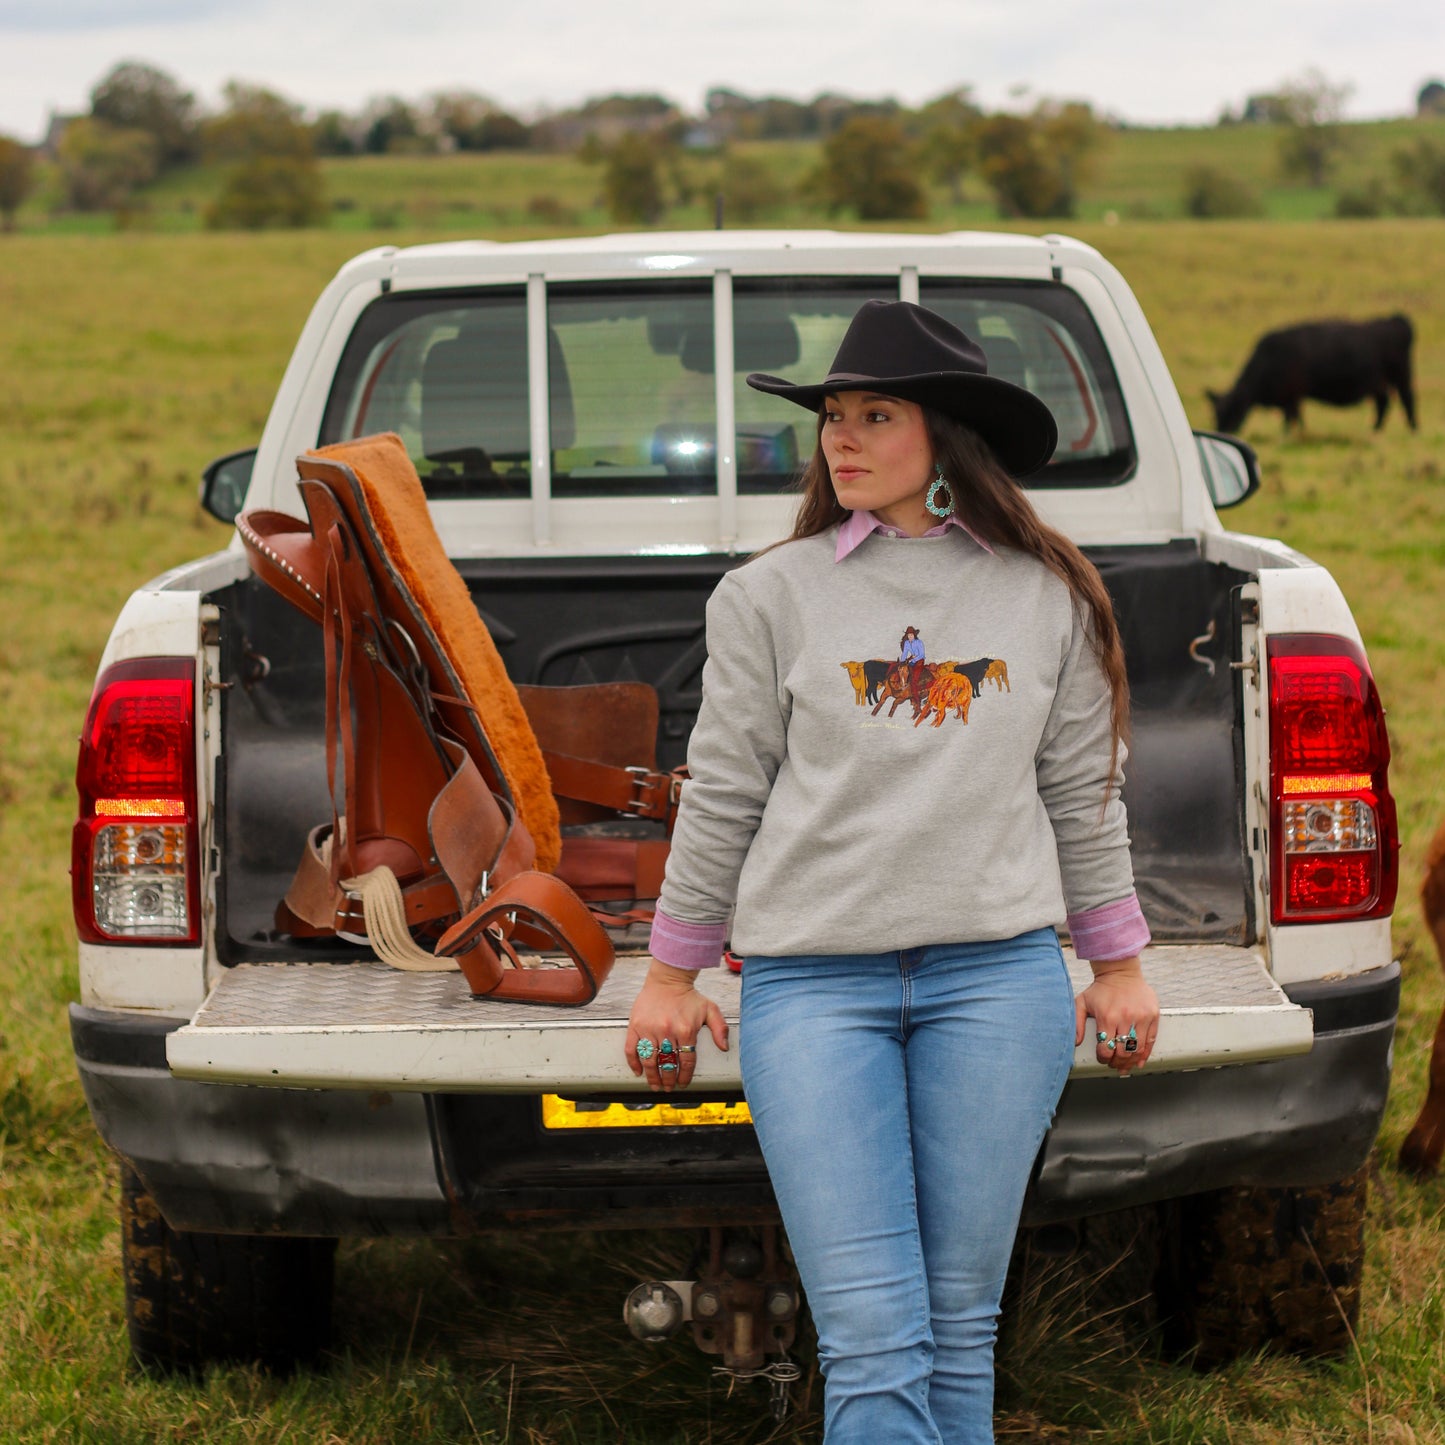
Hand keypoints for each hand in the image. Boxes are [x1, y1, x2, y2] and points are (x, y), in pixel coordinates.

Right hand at [625, 957, 729, 1091]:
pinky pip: (632, 1049)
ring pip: (650, 1060)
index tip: (683, 1084)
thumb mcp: (710, 1009)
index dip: (684, 1076)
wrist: (668, 980)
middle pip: (667, 1064)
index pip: (686, 1061)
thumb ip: (719, 1029)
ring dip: (652, 1076)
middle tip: (668, 1088)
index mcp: (685, 1030)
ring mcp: (649, 1029)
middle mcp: (667, 1031)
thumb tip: (724, 1047)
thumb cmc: (689, 996)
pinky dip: (633, 1063)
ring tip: (655, 1085)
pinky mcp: (635, 1025)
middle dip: (668, 1080)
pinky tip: (638, 1072)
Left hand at [1074, 956, 1158, 1073]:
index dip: (1103, 1059)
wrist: (1120, 972)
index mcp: (1107, 1017)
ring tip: (1125, 1065)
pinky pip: (1151, 1040)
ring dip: (1131, 1061)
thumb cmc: (1100, 989)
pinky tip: (1139, 1061)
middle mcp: (1126, 1018)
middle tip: (1114, 1065)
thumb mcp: (1082, 1002)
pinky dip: (1145, 1054)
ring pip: (1138, 1049)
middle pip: (1123, 1052)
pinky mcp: (1153, 1015)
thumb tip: (1076, 1043)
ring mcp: (1142, 1017)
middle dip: (1117, 1063)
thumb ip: (1077, 1023)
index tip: (1102, 1059)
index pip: (1106, 1049)